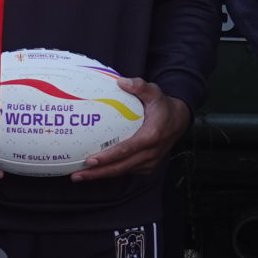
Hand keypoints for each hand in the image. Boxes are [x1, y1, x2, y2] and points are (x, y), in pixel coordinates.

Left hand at [73, 79, 189, 181]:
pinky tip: (94, 171)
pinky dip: (111, 172)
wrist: (179, 120)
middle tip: (77, 175)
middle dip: (98, 173)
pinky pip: (127, 170)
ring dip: (101, 175)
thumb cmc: (162, 106)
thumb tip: (121, 82)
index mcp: (151, 136)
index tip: (90, 160)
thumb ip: (139, 86)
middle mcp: (151, 153)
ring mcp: (150, 162)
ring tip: (80, 176)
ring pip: (122, 172)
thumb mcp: (154, 92)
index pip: (127, 150)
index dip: (108, 157)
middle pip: (121, 167)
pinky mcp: (148, 166)